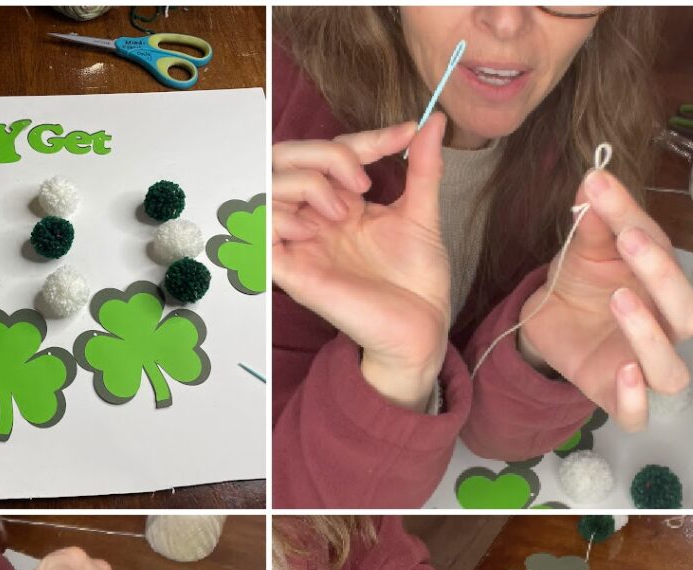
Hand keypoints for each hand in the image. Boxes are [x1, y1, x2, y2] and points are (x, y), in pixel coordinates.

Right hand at [273, 116, 450, 410]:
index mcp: (341, 203)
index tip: (406, 135)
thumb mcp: (422, 213)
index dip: (364, 138)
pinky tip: (314, 231)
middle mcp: (314, 218)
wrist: (421, 326)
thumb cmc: (416, 280)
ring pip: (266, 188)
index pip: (331, 152)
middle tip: (362, 181)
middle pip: (284, 159)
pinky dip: (279, 218)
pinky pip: (257, 232)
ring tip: (343, 212)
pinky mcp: (289, 272)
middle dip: (322, 154)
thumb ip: (424, 167)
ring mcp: (299, 243)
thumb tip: (435, 120)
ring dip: (305, 185)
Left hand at [517, 168, 692, 430]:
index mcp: (660, 284)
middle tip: (628, 240)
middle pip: (688, 313)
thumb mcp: (580, 251)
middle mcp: (663, 327)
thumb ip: (591, 223)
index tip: (600, 190)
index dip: (635, 220)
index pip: (663, 252)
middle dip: (663, 277)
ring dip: (650, 334)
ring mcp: (641, 365)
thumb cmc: (580, 284)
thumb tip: (593, 179)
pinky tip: (622, 372)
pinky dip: (634, 399)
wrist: (548, 324)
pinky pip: (637, 414)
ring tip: (620, 299)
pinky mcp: (614, 396)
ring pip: (672, 368)